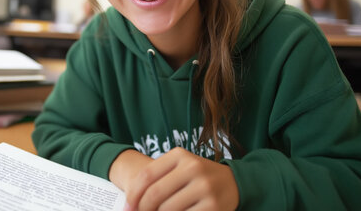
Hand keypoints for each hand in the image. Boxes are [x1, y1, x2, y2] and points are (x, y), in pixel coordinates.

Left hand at [124, 147, 238, 210]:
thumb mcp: (178, 168)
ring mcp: (204, 187)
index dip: (132, 195)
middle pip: (154, 194)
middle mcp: (193, 167)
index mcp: (179, 155)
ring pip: (167, 209)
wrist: (233, 182)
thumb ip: (156, 180)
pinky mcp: (213, 206)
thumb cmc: (197, 177)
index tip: (127, 207)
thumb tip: (132, 205)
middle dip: (142, 209)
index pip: (146, 176)